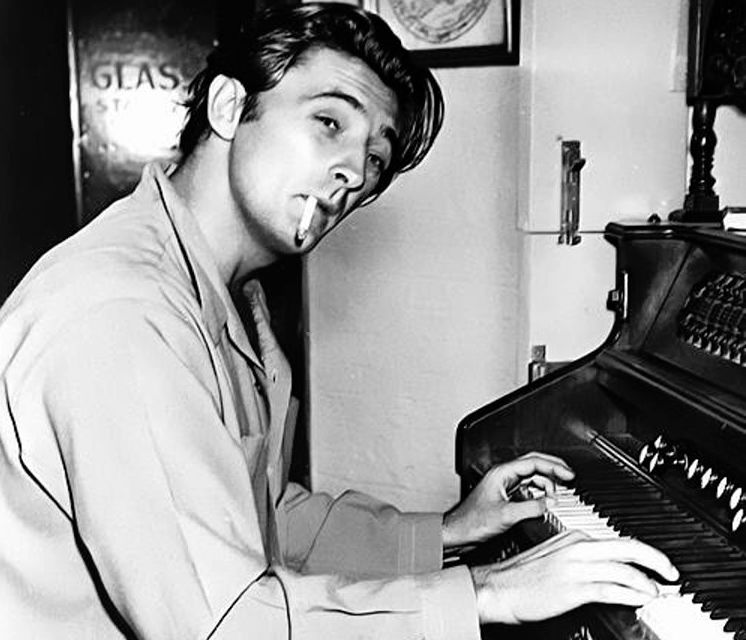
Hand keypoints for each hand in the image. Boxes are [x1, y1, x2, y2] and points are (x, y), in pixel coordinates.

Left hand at [442, 452, 574, 548]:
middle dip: (553, 469)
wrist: (458, 532)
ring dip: (546, 484)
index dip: (553, 466)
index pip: (533, 462)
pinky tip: (545, 501)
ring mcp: (504, 485)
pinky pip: (527, 489)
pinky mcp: (505, 496)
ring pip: (531, 477)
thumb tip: (550, 503)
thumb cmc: (472, 521)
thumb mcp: (506, 514)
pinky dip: (539, 493)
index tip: (568, 474)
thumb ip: (531, 507)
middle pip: (533, 465)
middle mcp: (503, 476)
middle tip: (570, 476)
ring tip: (557, 496)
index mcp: (502, 473)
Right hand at [470, 530, 679, 624]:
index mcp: (572, 538)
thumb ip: (578, 559)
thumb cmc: (519, 576)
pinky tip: (640, 599)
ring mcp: (576, 567)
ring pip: (623, 569)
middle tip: (672, 571)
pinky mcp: (573, 588)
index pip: (614, 541)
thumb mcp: (552, 558)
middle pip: (626, 547)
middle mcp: (577, 548)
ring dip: (647, 582)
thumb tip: (605, 570)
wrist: (496, 587)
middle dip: (656, 559)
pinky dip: (632, 594)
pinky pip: (611, 589)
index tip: (653, 564)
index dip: (640, 554)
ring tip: (658, 591)